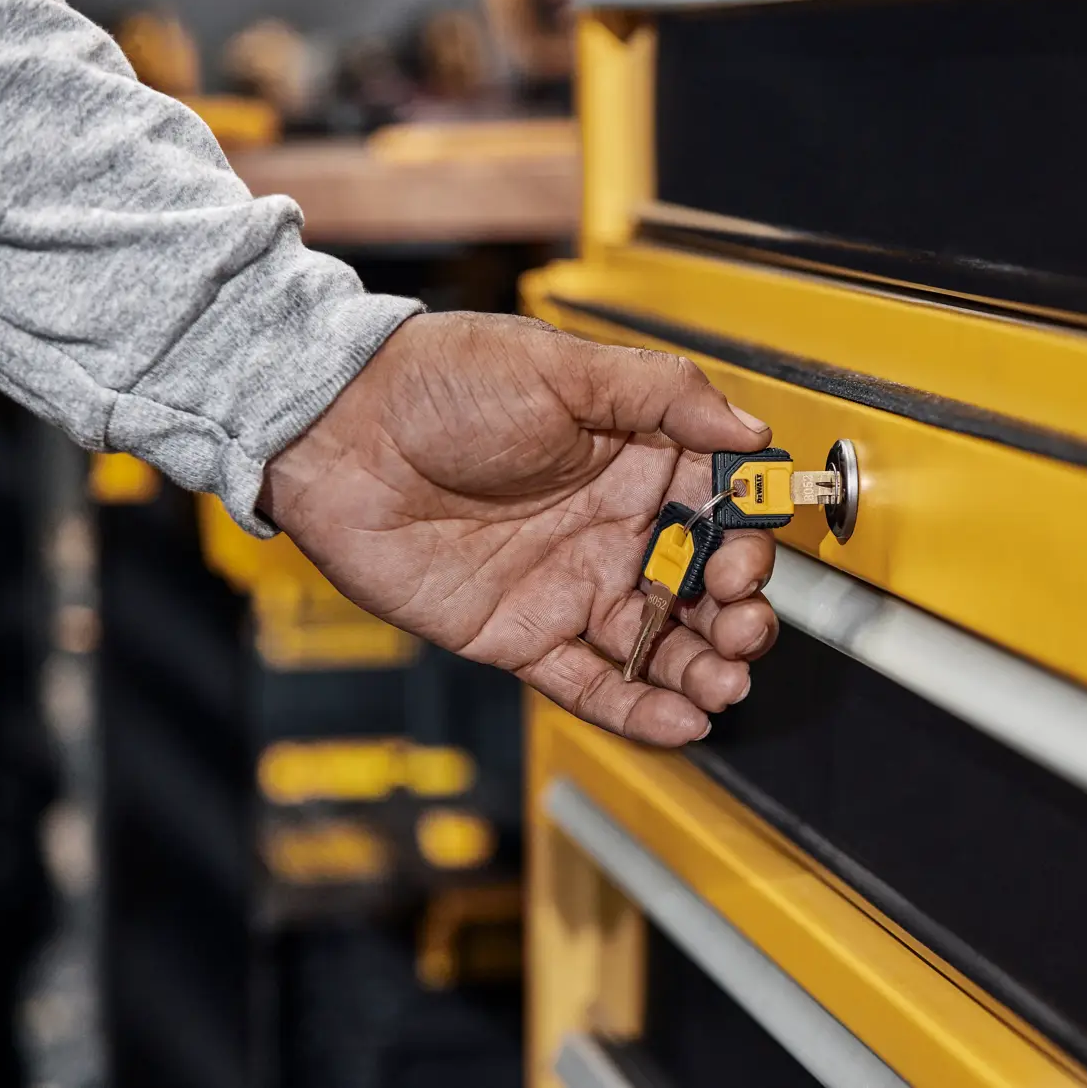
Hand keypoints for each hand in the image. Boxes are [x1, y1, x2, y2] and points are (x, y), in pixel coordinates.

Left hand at [258, 311, 778, 745]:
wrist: (336, 432)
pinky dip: (639, 707)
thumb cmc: (438, 381)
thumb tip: (750, 428)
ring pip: (658, 642)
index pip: (718, 512)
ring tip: (726, 682)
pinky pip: (591, 682)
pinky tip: (682, 719)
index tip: (747, 558)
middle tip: (742, 629)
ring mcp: (569, 585)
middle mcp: (611, 528)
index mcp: (634, 460)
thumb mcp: (562, 368)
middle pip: (701, 588)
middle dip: (736, 615)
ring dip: (702, 668)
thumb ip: (663, 394)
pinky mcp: (523, 635)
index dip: (744, 540)